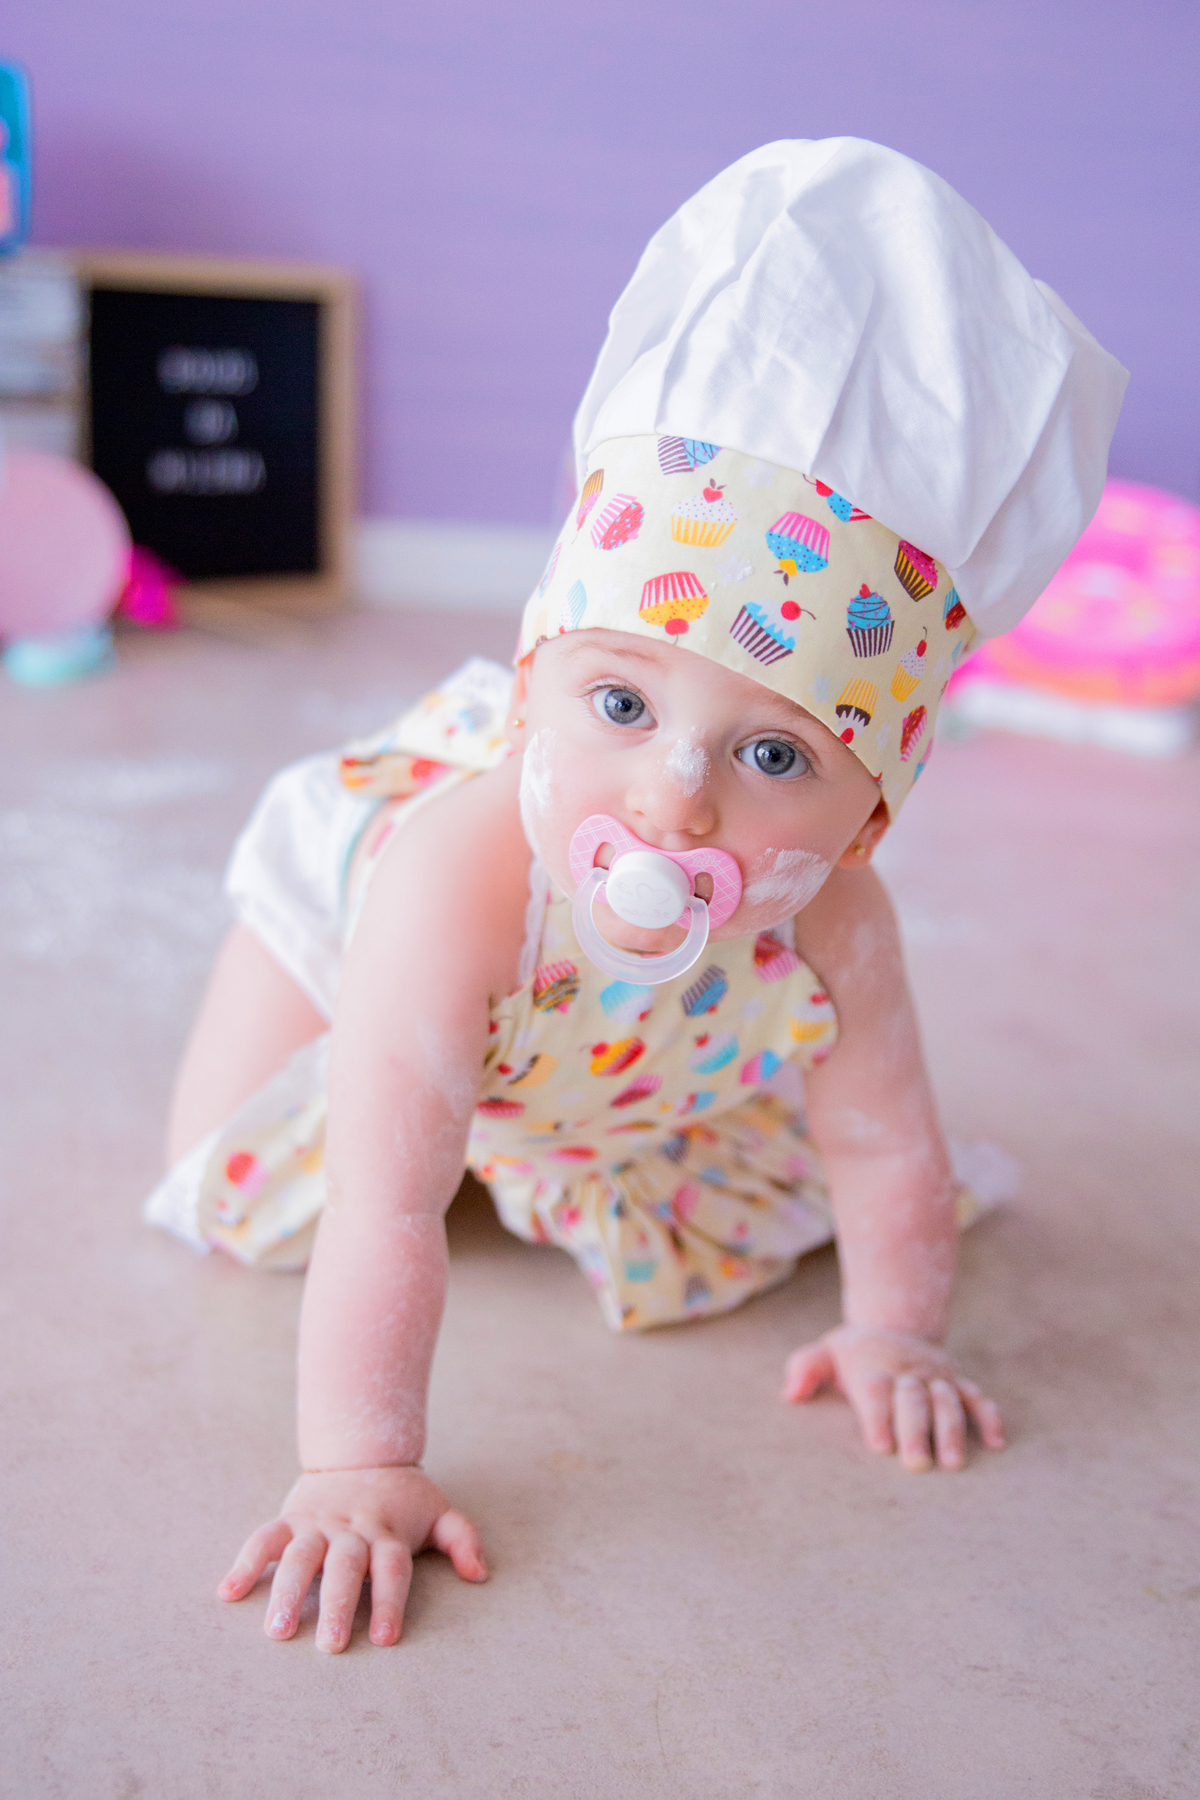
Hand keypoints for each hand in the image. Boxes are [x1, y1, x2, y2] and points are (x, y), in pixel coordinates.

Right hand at [217, 1465, 486, 1651]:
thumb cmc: (402, 1496)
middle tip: (331, 1646)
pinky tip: (228, 1593)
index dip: (391, 1601)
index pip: (392, 1568)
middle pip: (346, 1566)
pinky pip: (265, 1538)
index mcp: (387, 1531)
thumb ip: (461, 1539)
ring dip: (287, 1592)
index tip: (387, 1638)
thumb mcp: (438, 1510)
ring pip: (301, 1555)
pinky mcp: (291, 1518)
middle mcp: (352, 1529)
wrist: (361, 1448)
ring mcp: (318, 1523)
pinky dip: (246, 1563)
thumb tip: (480, 1575)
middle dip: (339, 1605)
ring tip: (277, 1631)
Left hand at [782, 1325, 1005, 1470]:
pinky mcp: (958, 1380)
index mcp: (873, 1367)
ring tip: (954, 1463)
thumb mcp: (825, 1352)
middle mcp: (907, 1371)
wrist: (895, 1322)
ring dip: (952, 1430)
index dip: (878, 1417)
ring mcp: (936, 1375)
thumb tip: (790, 1393)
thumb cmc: (854, 1353)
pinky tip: (996, 1443)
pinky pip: (977, 1397)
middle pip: (913, 1399)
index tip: (880, 1447)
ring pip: (948, 1401)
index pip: (875, 1390)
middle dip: (916, 1431)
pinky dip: (989, 1417)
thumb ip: (805, 1368)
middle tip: (917, 1465)